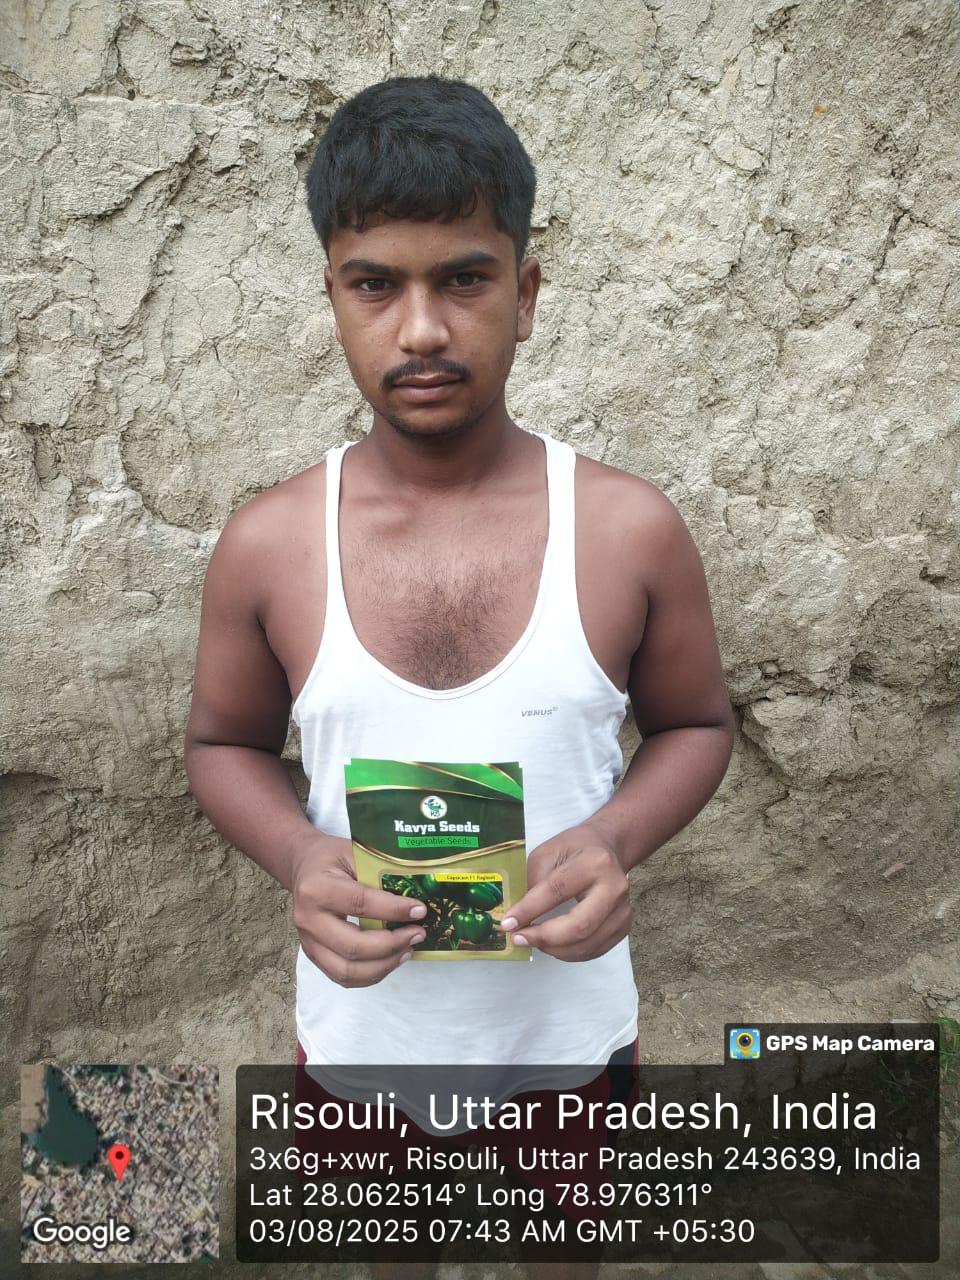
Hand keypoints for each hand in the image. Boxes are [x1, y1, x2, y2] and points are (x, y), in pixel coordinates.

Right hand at [289, 832, 428, 986]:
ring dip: (384, 965)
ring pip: (347, 970)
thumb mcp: (354, 853)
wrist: (304, 867)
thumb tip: (414, 898)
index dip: (393, 910)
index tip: (419, 911)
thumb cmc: (332, 859)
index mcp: (317, 888)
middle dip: (392, 945)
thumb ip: (379, 873)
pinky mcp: (314, 955)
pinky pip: (343, 976)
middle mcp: (307, 919)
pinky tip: (391, 959)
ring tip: (408, 950)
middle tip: (418, 934)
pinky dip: (371, 974)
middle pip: (353, 946)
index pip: (360, 904)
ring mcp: (308, 941)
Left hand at [499, 824, 631, 960]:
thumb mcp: (547, 853)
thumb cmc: (574, 849)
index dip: (530, 911)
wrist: (607, 849)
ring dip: (553, 949)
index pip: (557, 891)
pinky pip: (593, 950)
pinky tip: (552, 944)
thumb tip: (518, 919)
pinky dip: (568, 953)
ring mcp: (623, 910)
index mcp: (595, 863)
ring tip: (532, 940)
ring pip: (586, 943)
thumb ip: (533, 883)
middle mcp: (615, 888)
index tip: (508, 924)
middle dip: (544, 938)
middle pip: (579, 926)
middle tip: (518, 939)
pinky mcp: (624, 927)